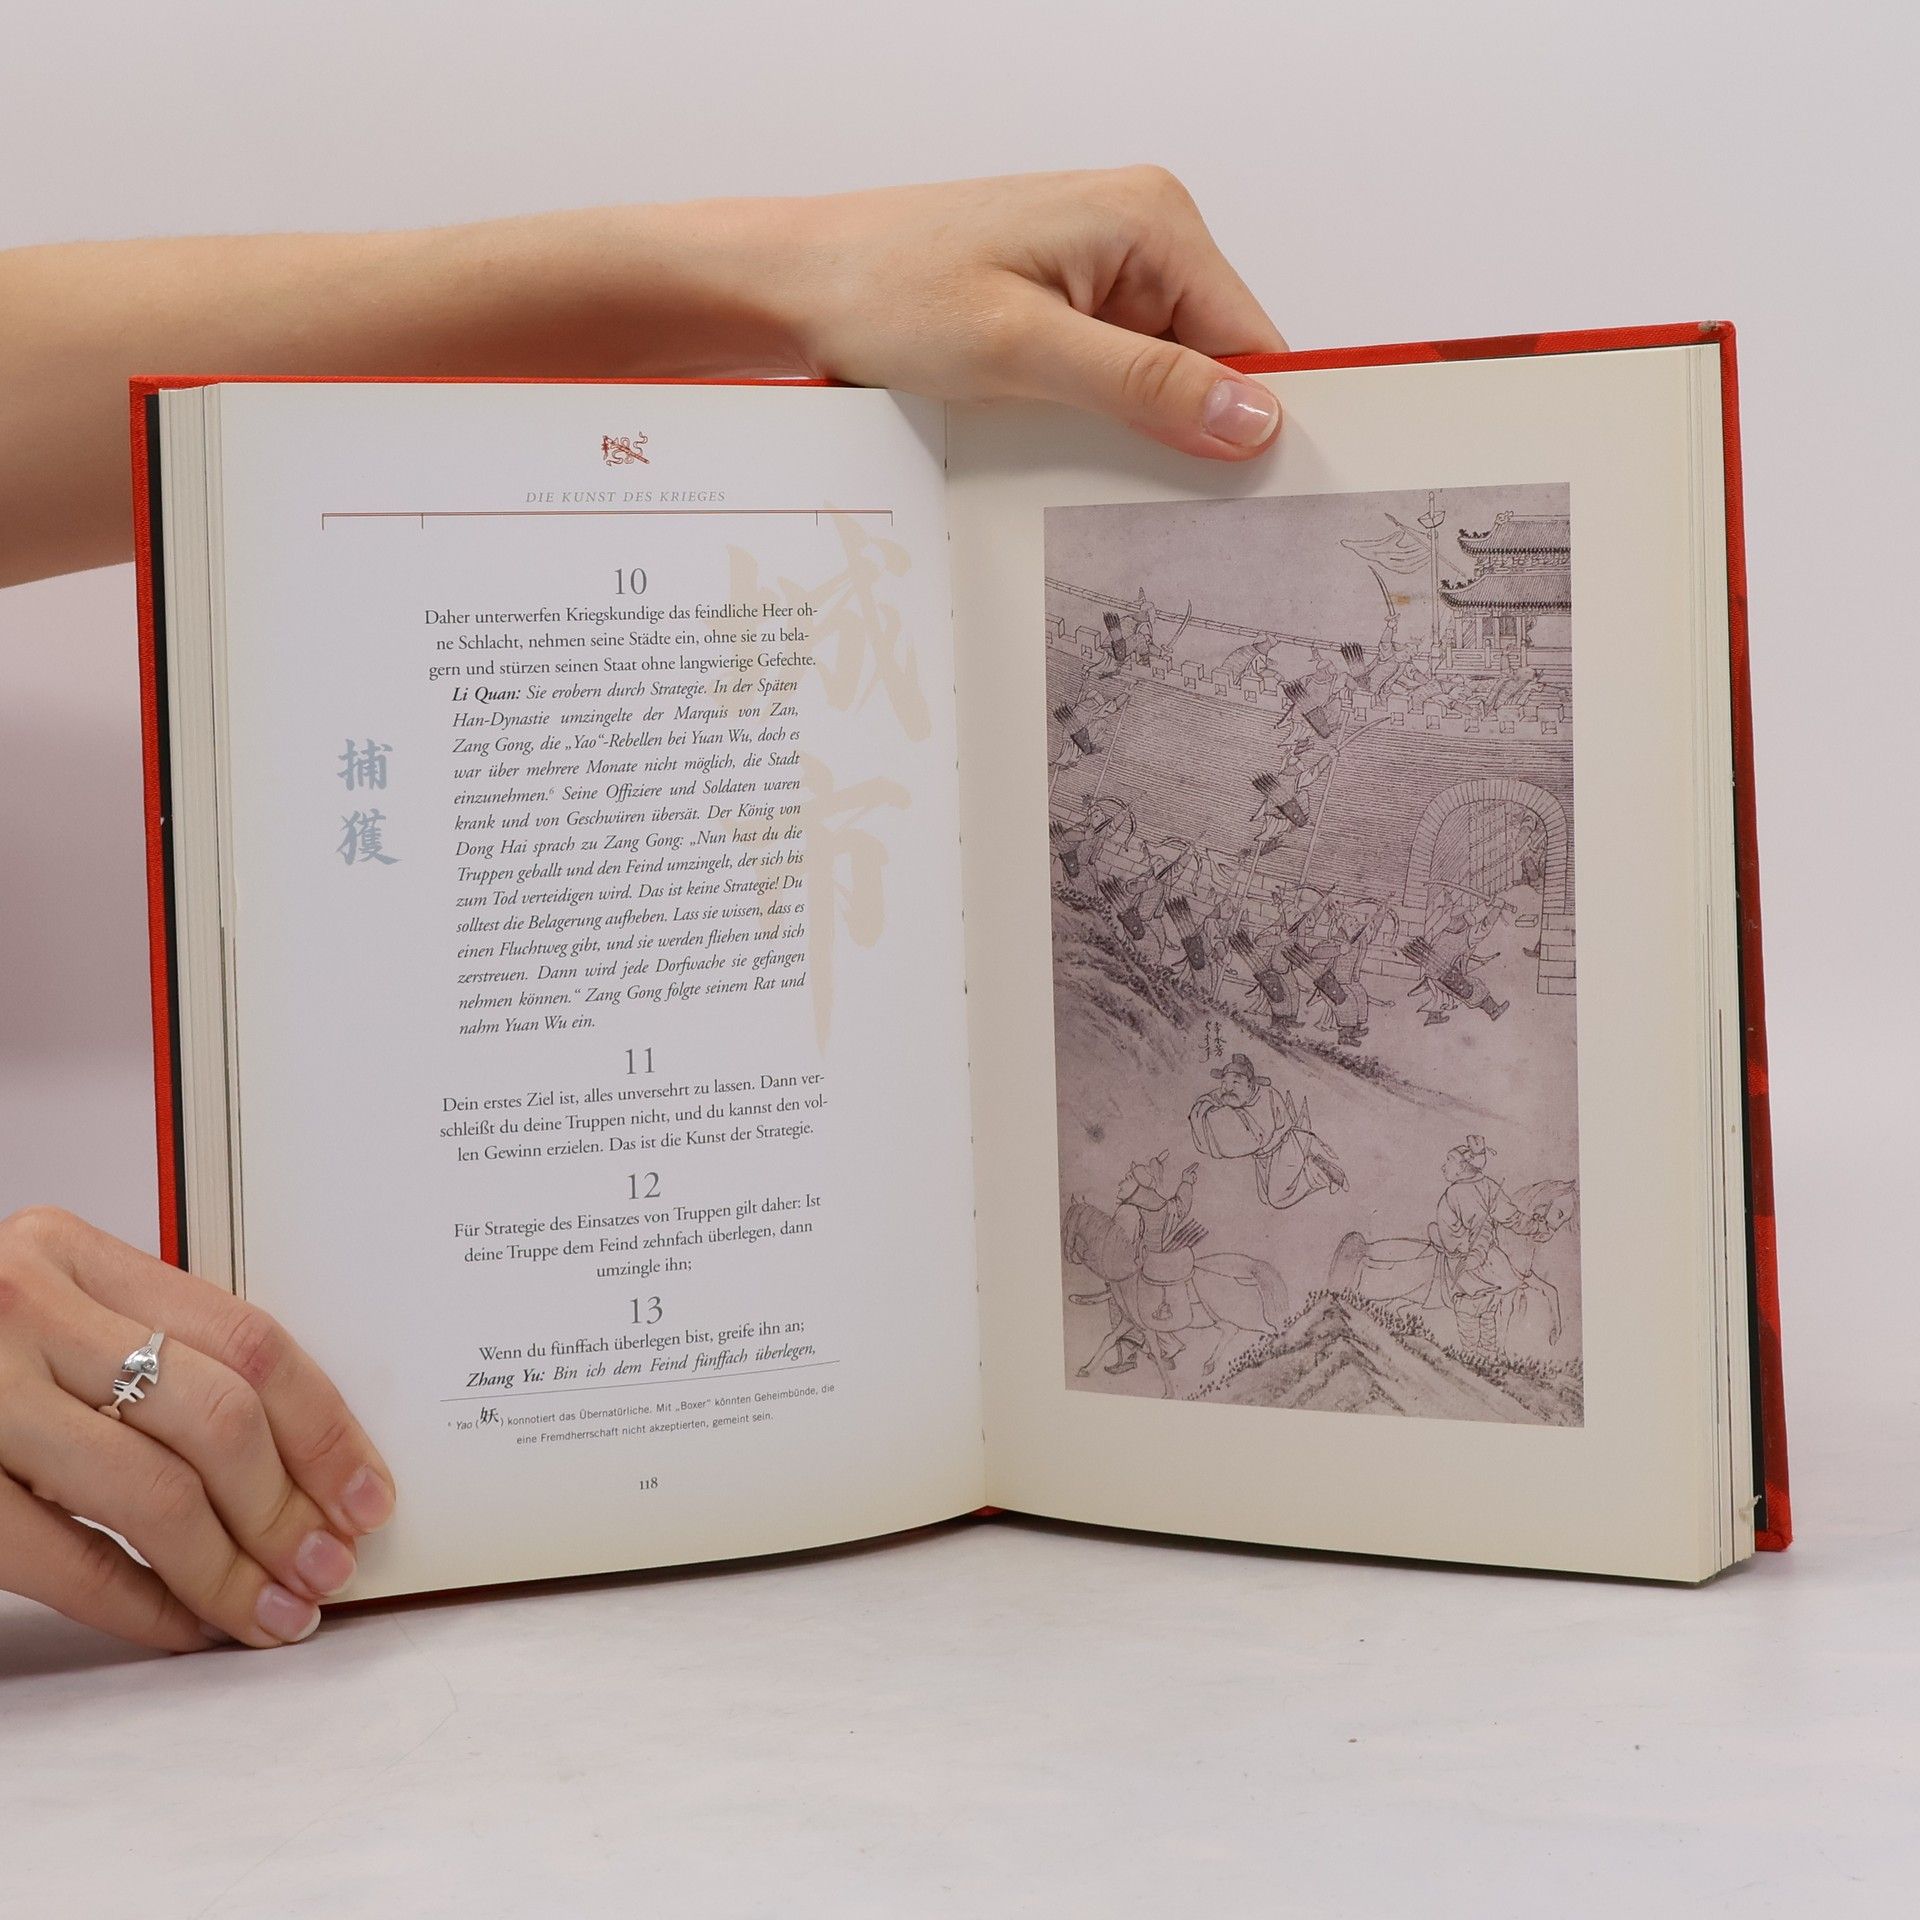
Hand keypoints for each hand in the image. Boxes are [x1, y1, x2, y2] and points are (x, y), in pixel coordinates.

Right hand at [0, 1207, 394, 1651]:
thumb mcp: (47, 1307)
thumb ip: (147, 1343)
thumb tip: (298, 1448)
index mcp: (70, 1252)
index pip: (247, 1337)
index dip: (324, 1426)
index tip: (368, 1491)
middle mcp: (23, 1308)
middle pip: (214, 1418)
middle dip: (289, 1507)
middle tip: (330, 1565)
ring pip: (151, 1493)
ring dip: (232, 1569)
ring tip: (278, 1610)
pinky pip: (63, 1558)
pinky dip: (142, 1603)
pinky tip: (188, 1626)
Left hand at [758, 167, 1287, 457]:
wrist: (797, 284)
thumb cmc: (886, 290)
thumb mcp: (1022, 349)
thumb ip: (1143, 385)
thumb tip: (1252, 418)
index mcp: (1150, 222)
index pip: (1250, 341)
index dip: (1253, 425)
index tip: (1248, 502)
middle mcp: (1138, 237)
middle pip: (1210, 366)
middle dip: (1188, 435)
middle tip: (1155, 508)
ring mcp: (1100, 273)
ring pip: (1160, 382)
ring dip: (1133, 434)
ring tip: (1085, 469)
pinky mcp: (1063, 308)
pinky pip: (1111, 380)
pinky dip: (1095, 422)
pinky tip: (1058, 444)